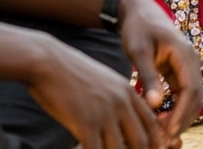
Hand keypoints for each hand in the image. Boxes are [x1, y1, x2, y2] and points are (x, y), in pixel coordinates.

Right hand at [25, 29, 172, 148]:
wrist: (47, 62)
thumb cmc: (70, 71)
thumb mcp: (103, 79)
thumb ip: (116, 96)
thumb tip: (121, 117)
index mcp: (126, 91)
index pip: (151, 121)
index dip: (155, 140)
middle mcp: (120, 102)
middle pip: (140, 139)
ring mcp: (104, 113)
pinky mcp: (86, 123)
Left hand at [117, 0, 202, 147]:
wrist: (140, 12)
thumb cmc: (137, 28)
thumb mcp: (138, 51)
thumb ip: (148, 76)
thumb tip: (155, 104)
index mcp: (185, 55)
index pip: (191, 91)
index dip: (180, 114)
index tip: (166, 132)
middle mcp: (192, 62)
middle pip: (196, 99)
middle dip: (182, 121)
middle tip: (163, 139)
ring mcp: (188, 68)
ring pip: (192, 100)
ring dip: (180, 118)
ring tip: (160, 134)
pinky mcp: (181, 73)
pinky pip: (183, 96)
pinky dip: (175, 110)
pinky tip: (159, 121)